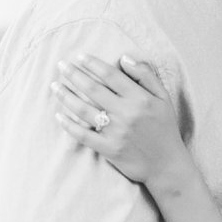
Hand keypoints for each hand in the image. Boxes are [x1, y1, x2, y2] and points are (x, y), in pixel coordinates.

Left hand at [52, 54, 184, 184]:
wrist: (167, 165)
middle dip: (74, 75)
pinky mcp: (108, 149)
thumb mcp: (163, 98)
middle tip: (60, 65)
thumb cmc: (165, 129)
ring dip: (66, 96)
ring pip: (84, 109)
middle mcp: (126, 113)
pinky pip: (83, 135)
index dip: (92, 64)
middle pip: (93, 89)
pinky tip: (58, 115)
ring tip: (55, 86)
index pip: (110, 75)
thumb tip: (124, 58)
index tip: (79, 56)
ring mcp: (116, 132)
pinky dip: (69, 125)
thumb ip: (146, 75)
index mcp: (139, 98)